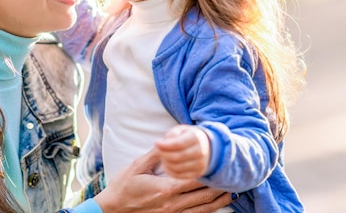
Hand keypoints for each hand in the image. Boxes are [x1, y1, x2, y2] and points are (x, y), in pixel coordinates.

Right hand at [94, 148, 230, 212]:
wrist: (112, 211)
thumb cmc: (123, 187)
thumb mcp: (138, 166)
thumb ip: (157, 154)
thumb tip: (171, 140)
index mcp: (165, 189)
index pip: (195, 179)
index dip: (211, 172)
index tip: (221, 163)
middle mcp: (172, 205)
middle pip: (204, 196)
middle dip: (220, 186)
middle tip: (233, 177)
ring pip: (203, 210)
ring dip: (219, 201)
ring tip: (232, 193)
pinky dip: (207, 212)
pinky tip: (215, 206)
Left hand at [155, 125, 210, 178]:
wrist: (207, 147)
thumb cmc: (188, 137)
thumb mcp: (181, 130)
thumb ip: (171, 134)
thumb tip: (161, 144)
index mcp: (196, 138)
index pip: (178, 144)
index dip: (165, 145)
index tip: (156, 143)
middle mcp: (201, 152)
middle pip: (177, 157)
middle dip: (164, 154)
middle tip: (158, 150)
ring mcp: (200, 164)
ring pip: (177, 168)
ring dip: (165, 163)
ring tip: (162, 157)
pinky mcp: (198, 174)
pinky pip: (180, 175)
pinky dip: (170, 171)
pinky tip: (166, 165)